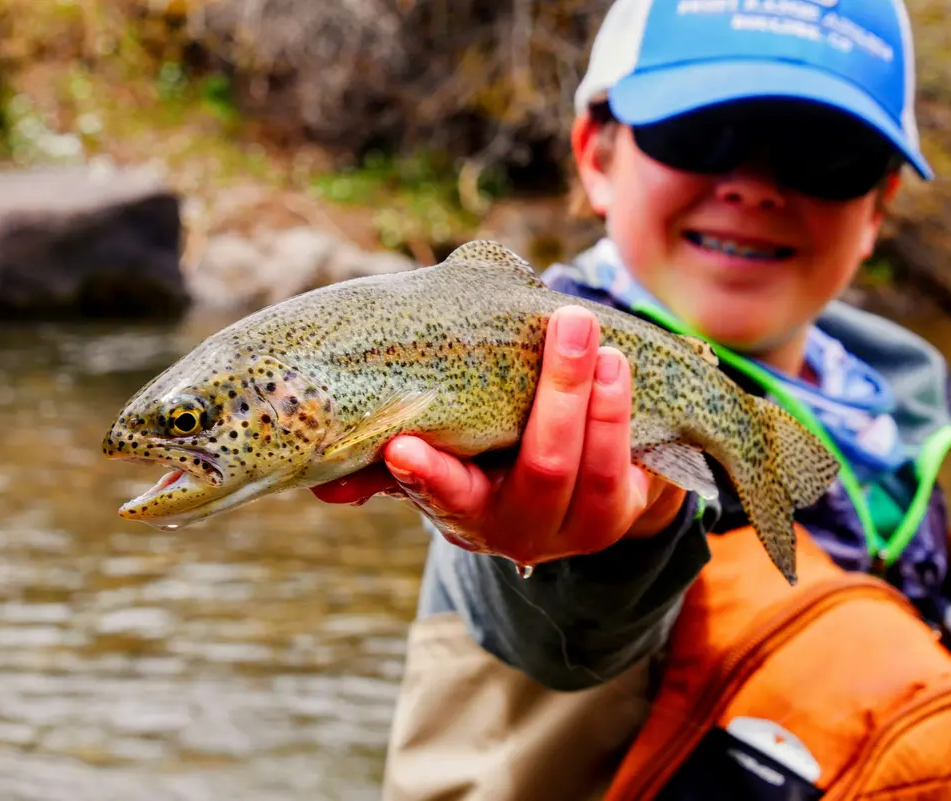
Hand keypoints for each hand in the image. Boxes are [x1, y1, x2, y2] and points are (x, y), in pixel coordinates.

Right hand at [310, 306, 686, 564]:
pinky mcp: (621, 514)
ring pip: (592, 469)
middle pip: (541, 469)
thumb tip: (322, 484)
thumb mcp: (443, 463)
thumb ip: (390, 464)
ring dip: (600, 402)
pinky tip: (621, 368)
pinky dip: (624, 416)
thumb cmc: (486, 462)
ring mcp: (575, 526)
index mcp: (464, 512)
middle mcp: (518, 528)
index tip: (402, 445)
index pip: (443, 495)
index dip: (425, 475)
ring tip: (601, 340)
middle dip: (558, 396)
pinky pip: (628, 470)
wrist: (566, 501)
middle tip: (564, 323)